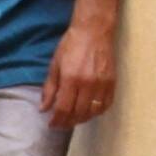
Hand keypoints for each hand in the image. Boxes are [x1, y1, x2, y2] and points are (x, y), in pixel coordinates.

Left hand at [44, 10, 120, 130]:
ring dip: (82, 119)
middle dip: (68, 122)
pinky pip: (105, 105)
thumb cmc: (71, 45)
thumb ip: (49, 89)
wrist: (94, 31)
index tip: (52, 125)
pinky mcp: (112, 82)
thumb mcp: (55, 65)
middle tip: (61, 124)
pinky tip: (88, 111)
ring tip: (73, 119)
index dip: (57, 120)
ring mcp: (102, 84)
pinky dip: (96, 112)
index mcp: (71, 78)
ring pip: (92, 112)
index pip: (63, 108)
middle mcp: (87, 83)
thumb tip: (43, 109)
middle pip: (78, 113)